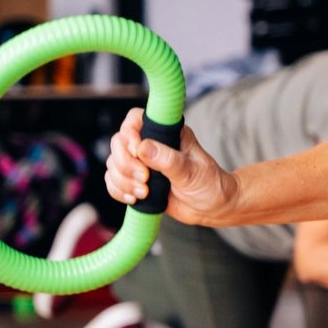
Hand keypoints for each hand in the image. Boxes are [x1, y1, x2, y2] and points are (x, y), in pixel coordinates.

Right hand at [105, 108, 236, 225]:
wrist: (213, 207)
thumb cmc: (210, 184)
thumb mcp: (192, 171)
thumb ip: (168, 160)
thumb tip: (142, 147)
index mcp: (168, 133)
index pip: (136, 119)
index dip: (129, 134)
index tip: (137, 152)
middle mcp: (152, 144)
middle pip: (118, 143)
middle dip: (125, 164)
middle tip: (144, 179)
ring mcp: (142, 163)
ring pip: (114, 163)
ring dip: (123, 180)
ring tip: (145, 192)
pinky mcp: (137, 180)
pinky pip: (113, 181)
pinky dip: (118, 190)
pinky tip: (134, 199)